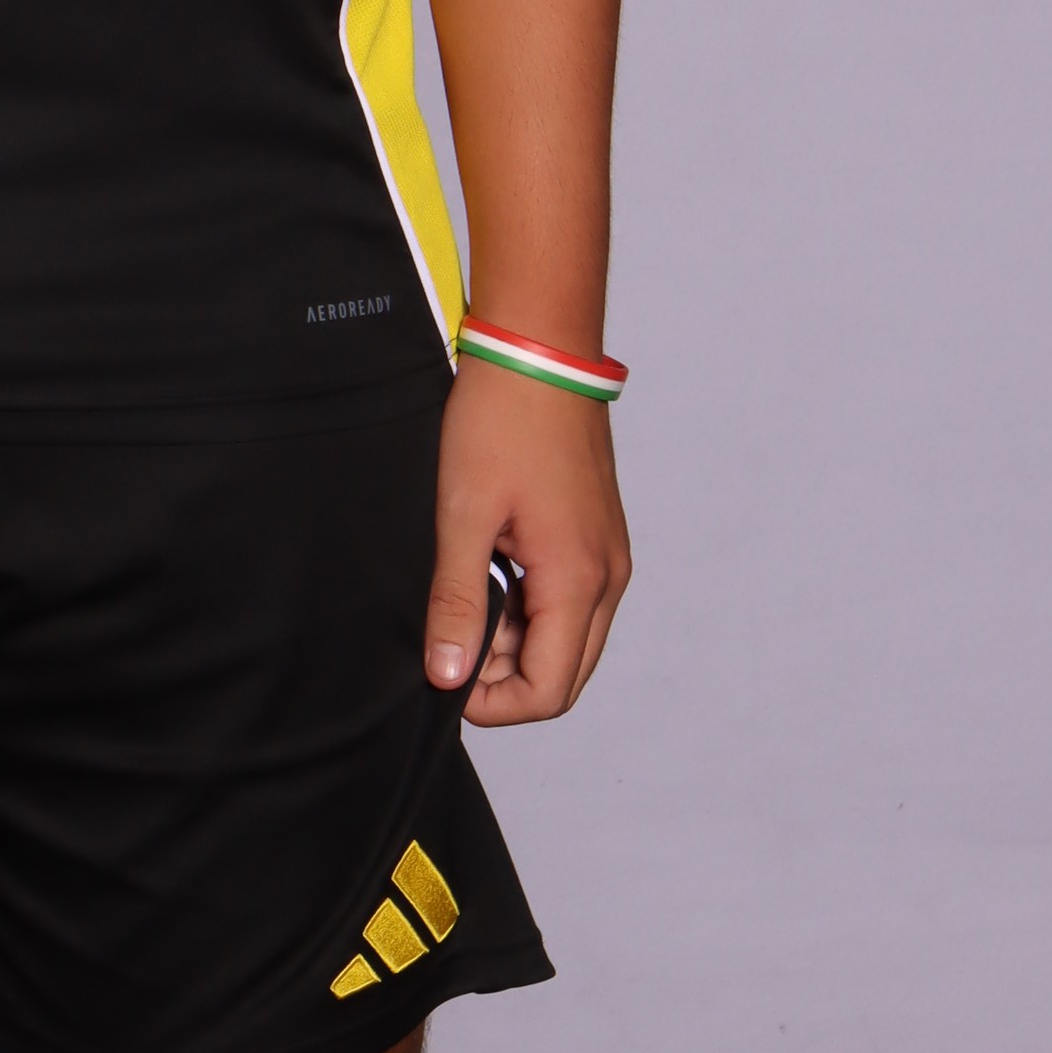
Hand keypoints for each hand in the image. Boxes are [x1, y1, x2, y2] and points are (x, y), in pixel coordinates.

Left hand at [425, 359, 629, 724]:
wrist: (539, 348)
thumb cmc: (501, 419)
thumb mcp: (463, 515)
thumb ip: (457, 602)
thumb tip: (448, 675)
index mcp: (578, 580)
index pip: (549, 691)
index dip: (493, 704)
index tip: (443, 676)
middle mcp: (607, 577)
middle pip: (565, 673)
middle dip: (506, 678)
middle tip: (450, 641)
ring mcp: (608, 555)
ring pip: (569, 638)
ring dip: (516, 640)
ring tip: (462, 594)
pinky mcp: (597, 535)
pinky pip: (571, 599)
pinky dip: (531, 606)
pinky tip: (488, 570)